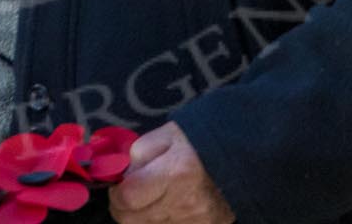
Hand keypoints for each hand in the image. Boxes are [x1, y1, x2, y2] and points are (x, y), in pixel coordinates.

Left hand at [108, 122, 233, 223]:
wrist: (235, 161)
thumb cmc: (196, 145)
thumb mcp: (165, 136)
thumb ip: (138, 153)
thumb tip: (121, 175)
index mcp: (175, 173)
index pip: (127, 198)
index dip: (116, 192)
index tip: (119, 184)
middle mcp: (184, 203)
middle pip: (131, 220)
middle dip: (123, 208)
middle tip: (129, 194)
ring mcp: (193, 222)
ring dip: (140, 216)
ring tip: (150, 198)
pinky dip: (158, 221)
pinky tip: (163, 208)